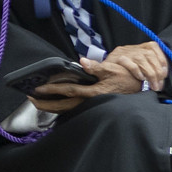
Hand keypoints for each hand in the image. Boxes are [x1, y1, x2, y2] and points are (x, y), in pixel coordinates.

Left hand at [27, 43, 169, 112]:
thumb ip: (96, 66)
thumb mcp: (112, 69)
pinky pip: (73, 110)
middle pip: (63, 107)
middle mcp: (90, 102)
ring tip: (38, 102)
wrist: (140, 90)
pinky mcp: (92, 107)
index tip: (38, 88)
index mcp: (93, 92)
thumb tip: (81, 61)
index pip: (68, 91)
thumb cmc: (126, 78)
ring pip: (67, 110)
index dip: (52, 90)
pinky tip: (54, 105)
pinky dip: (61, 108)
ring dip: (51, 108)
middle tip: (31, 99)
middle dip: (45, 104)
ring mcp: (91, 107)